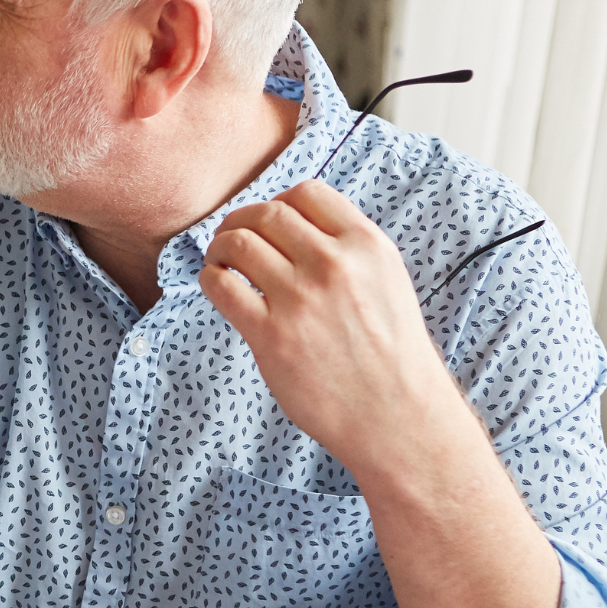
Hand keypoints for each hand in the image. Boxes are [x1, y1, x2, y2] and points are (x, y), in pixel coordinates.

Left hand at [198, 179, 471, 476]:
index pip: (307, 193)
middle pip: (267, 214)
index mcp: (367, 245)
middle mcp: (334, 264)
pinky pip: (221, 286)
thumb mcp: (386, 282)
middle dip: (241, 220)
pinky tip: (217, 286)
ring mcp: (301, 299)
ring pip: (238, 243)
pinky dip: (210, 278)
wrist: (396, 414)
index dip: (277, 202)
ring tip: (220, 261)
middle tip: (231, 238)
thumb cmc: (390, 353)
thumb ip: (348, 250)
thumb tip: (294, 227)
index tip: (267, 222)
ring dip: (220, 247)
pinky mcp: (271, 334)